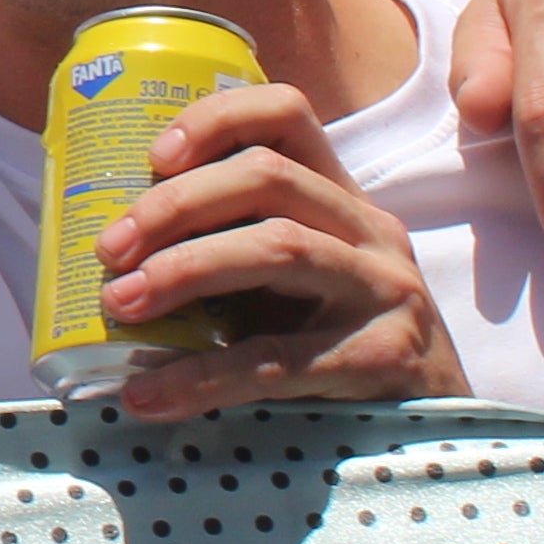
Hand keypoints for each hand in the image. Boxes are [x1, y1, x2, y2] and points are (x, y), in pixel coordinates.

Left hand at [94, 79, 463, 420]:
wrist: (433, 427)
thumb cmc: (337, 345)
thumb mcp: (295, 281)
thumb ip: (232, 249)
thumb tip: (110, 255)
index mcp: (340, 199)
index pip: (287, 115)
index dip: (216, 119)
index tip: (152, 157)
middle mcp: (369, 231)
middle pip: (267, 176)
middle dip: (175, 205)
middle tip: (110, 250)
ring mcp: (383, 290)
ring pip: (277, 247)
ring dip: (183, 270)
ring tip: (120, 305)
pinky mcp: (383, 357)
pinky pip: (278, 359)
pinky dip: (201, 376)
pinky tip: (147, 397)